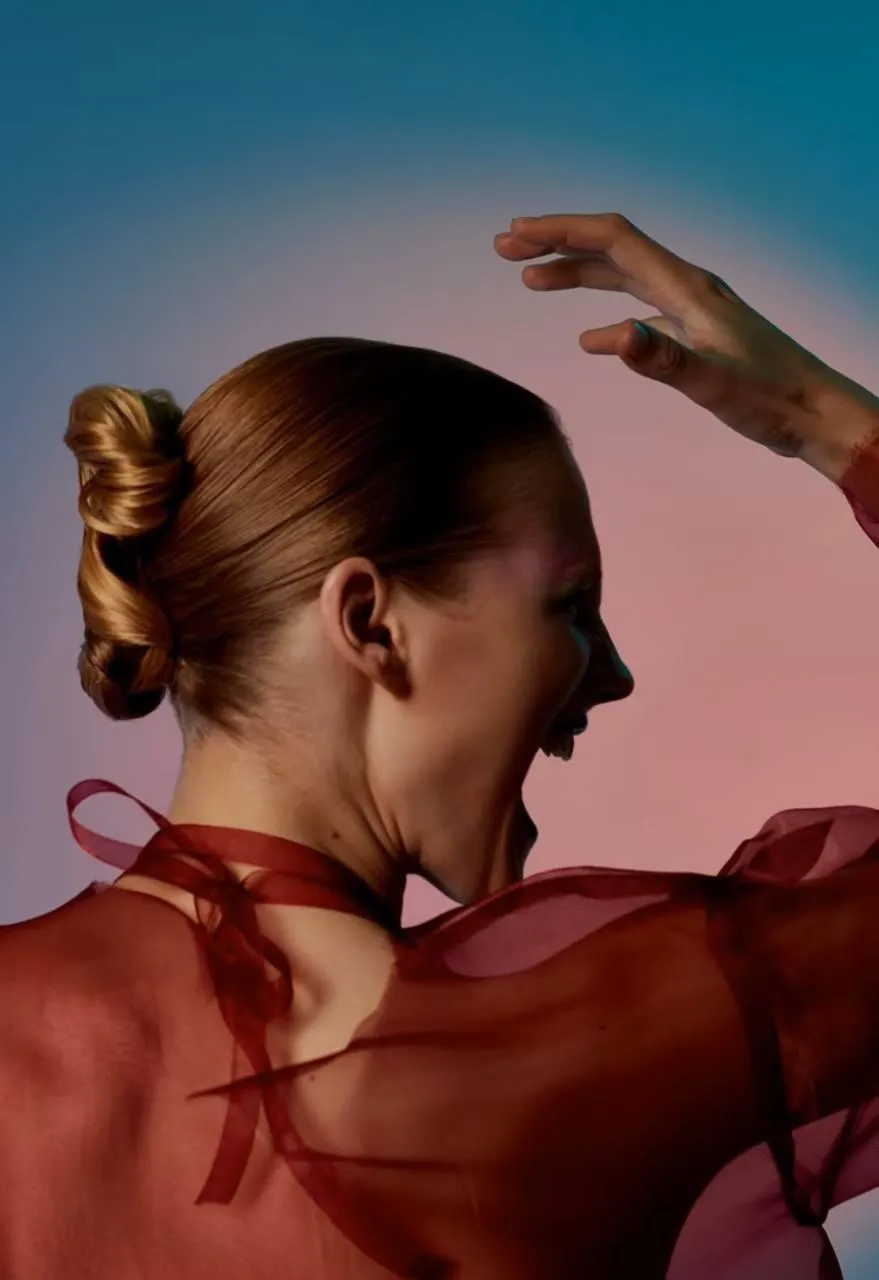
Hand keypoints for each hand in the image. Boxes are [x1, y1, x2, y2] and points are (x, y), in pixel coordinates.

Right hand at [494, 213, 878, 480]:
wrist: (815, 415)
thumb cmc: (773, 400)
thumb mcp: (714, 384)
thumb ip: (662, 359)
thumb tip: (611, 336)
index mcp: (687, 289)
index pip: (615, 241)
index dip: (563, 231)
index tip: (517, 234)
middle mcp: (686, 289)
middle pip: (612, 250)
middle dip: (558, 243)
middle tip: (507, 247)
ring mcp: (690, 312)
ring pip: (622, 278)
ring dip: (576, 274)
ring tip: (531, 279)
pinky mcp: (694, 337)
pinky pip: (640, 312)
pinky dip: (605, 314)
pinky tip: (588, 340)